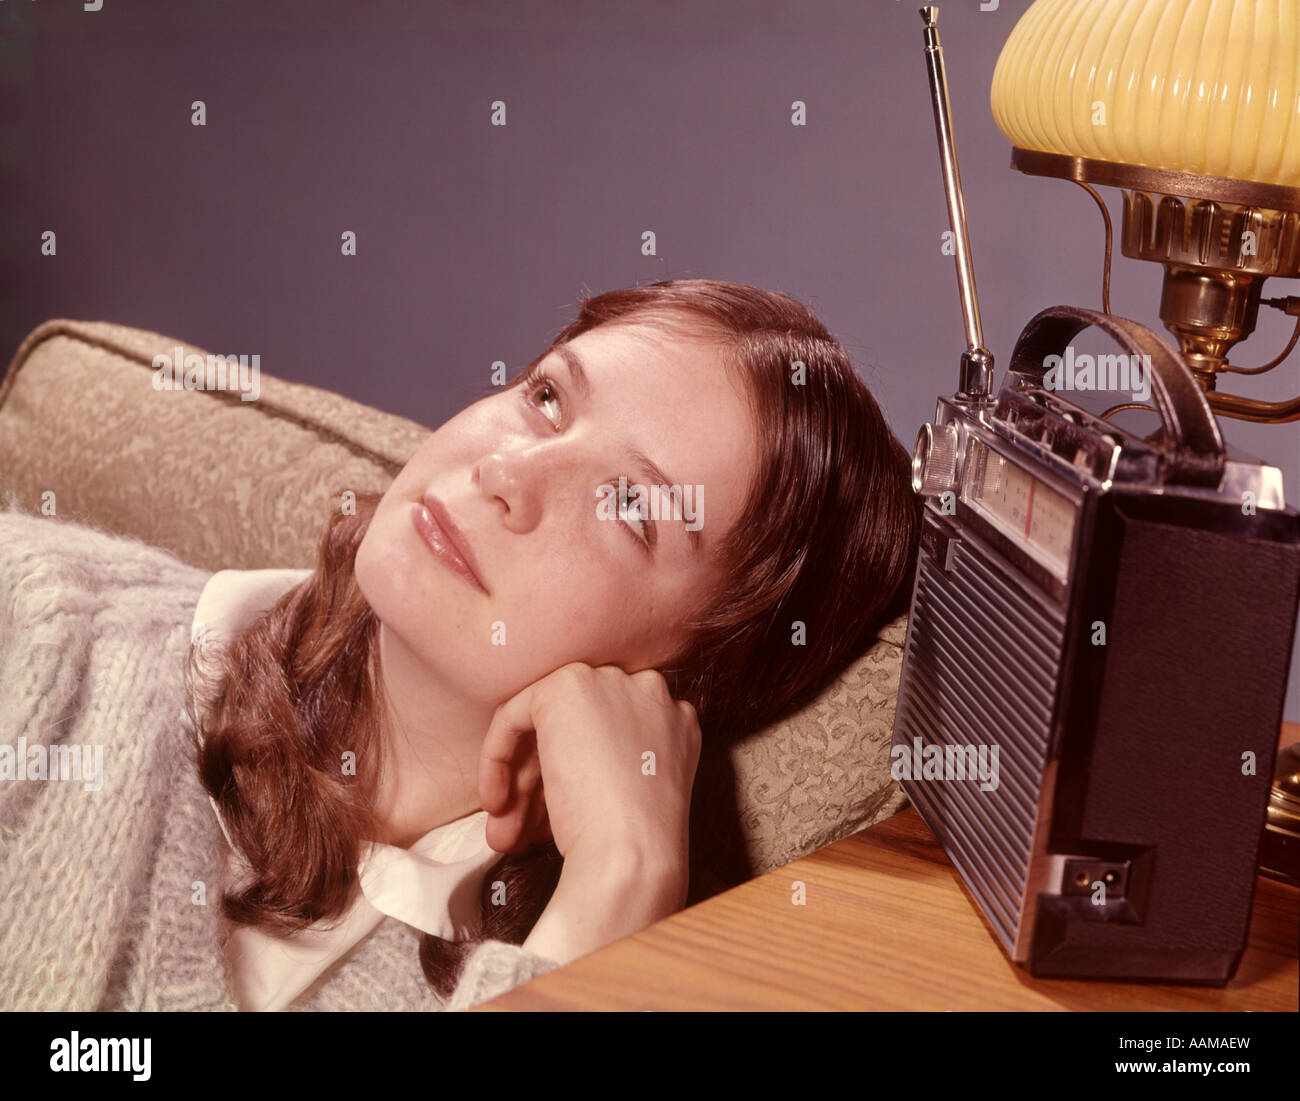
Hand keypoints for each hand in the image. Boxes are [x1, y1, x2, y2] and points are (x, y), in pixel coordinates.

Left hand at [477, 662, 701, 866]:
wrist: (633, 853)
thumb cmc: (634, 842)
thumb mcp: (631, 791)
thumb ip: (606, 763)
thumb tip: (555, 775)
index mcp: (672, 719)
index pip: (607, 736)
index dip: (572, 775)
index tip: (551, 817)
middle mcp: (646, 689)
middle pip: (576, 730)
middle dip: (540, 782)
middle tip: (519, 828)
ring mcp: (608, 681)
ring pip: (546, 727)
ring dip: (520, 782)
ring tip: (504, 833)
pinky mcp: (567, 686)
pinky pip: (516, 715)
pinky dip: (498, 757)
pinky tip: (498, 802)